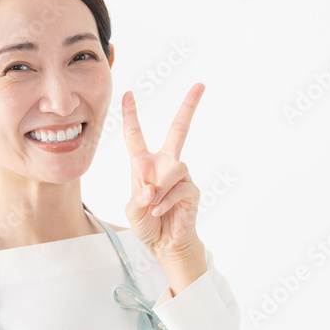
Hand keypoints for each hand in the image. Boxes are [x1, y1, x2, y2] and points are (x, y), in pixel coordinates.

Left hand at [122, 83, 205, 261]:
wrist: (165, 244)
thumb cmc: (147, 224)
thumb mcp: (132, 210)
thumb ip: (137, 198)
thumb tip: (151, 188)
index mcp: (144, 164)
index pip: (136, 135)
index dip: (131, 115)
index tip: (128, 94)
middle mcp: (164, 164)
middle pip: (178, 130)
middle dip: (189, 106)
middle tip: (200, 85)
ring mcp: (180, 176)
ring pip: (173, 168)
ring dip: (159, 188)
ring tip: (153, 206)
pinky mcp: (191, 190)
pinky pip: (179, 188)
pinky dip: (165, 202)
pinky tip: (159, 211)